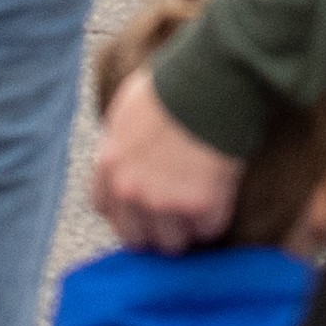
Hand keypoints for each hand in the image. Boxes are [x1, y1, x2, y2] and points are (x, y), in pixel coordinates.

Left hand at [92, 67, 246, 250]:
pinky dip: (214, 217)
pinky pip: (208, 230)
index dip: (126, 210)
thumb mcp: (126, 113)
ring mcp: (165, 202)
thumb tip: (125, 162)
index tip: (142, 206)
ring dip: (186, 229)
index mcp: (109, 167)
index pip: (106, 210)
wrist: (211, 81)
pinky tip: (219, 193)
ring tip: (199, 206)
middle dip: (154, 229)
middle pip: (137, 238)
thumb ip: (120, 147)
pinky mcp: (201, 206)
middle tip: (174, 214)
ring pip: (173, 244)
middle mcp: (131, 191)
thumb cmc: (172, 87)